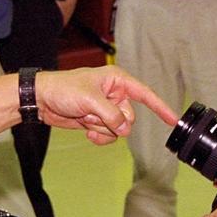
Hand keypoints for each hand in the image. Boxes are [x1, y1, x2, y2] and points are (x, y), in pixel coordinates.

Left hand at [36, 66, 176, 143]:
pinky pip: (109, 135)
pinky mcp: (98, 120)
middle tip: (93, 114)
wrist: (42, 99)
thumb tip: (126, 128)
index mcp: (117, 81)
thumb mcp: (89, 99)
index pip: (145, 95)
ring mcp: (107, 109)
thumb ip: (111, 114)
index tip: (173, 119)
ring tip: (86, 118)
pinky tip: (87, 131)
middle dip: (113, 121)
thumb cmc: (64, 89)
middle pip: (129, 117)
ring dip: (103, 128)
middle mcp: (115, 94)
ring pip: (119, 129)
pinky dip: (99, 136)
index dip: (160, 107)